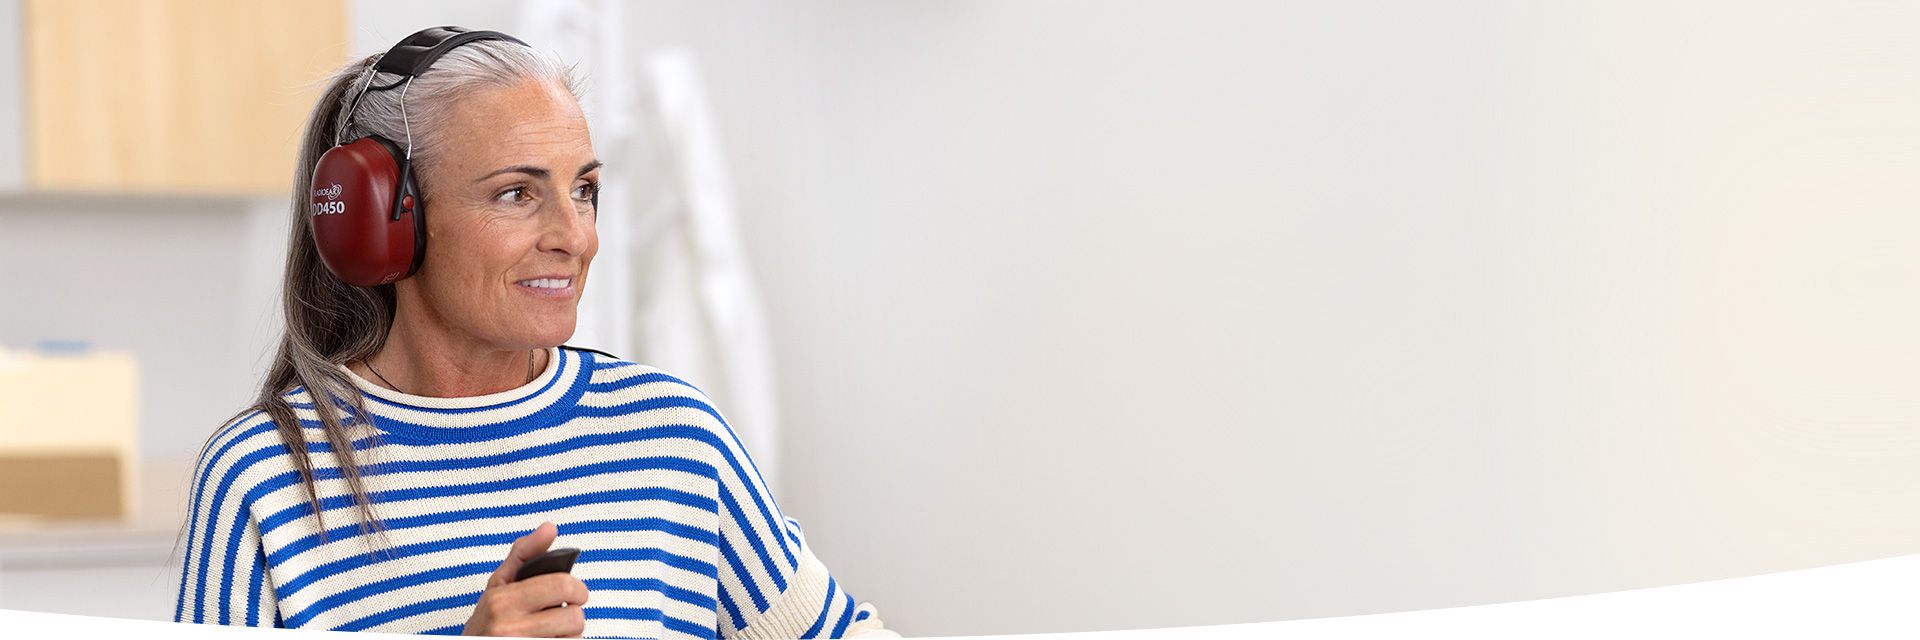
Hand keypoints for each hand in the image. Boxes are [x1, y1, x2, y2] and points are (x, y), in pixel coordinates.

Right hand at [463, 522, 588, 636]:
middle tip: (562, 614)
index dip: (577, 589)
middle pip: (574, 617)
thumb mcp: (498, 585)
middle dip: (573, 614)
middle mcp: (509, 627)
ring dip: (568, 634)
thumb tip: (549, 528)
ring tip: (550, 631)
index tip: (576, 593)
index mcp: (502, 600)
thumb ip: (524, 554)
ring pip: (573, 638)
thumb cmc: (487, 620)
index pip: (561, 586)